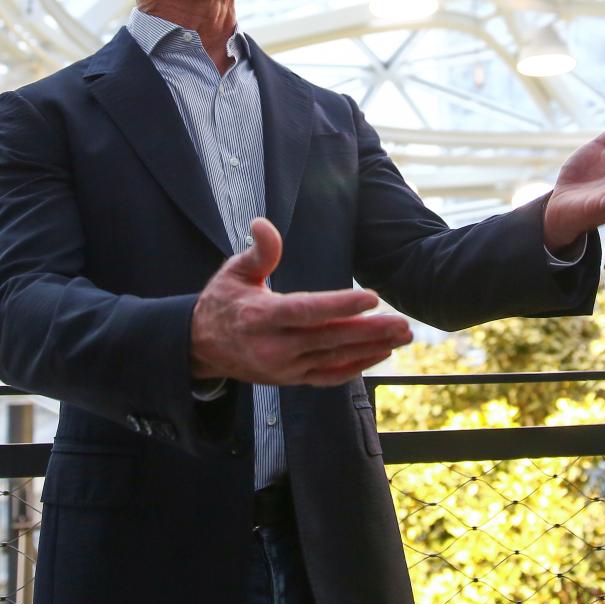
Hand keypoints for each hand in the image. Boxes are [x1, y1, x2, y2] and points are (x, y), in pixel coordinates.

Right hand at [189, 217, 412, 385]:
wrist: (201, 347)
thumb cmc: (223, 302)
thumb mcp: (234, 271)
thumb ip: (259, 251)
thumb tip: (264, 224)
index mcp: (259, 317)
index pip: (306, 311)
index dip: (339, 306)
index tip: (371, 298)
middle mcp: (273, 347)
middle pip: (328, 339)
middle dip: (369, 331)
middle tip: (402, 324)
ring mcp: (284, 368)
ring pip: (334, 359)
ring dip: (371, 348)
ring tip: (401, 336)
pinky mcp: (291, 379)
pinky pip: (329, 376)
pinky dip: (356, 367)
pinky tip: (380, 353)